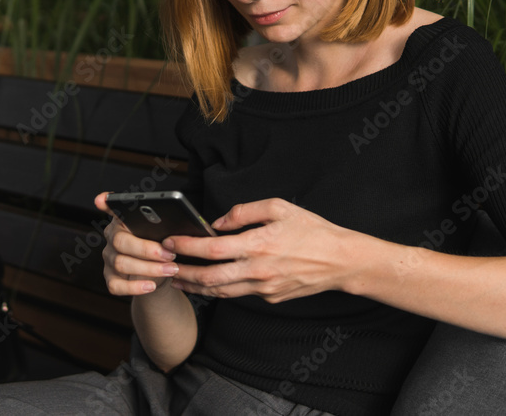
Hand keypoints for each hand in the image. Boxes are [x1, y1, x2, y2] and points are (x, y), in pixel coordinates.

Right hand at [94, 192, 180, 296]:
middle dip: (147, 249)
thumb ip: (164, 228)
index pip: (113, 209)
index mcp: (124, 220)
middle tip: (170, 254)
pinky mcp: (110, 277)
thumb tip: (178, 228)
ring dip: (149, 268)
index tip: (102, 199)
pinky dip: (134, 287)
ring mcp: (109, 257)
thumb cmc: (162, 248)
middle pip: (121, 241)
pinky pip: (116, 285)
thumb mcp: (165, 234)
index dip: (107, 204)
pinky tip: (151, 286)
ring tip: (170, 269)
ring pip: (121, 263)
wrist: (159, 274)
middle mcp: (112, 237)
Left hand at [165, 198, 364, 302]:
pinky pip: (239, 293)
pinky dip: (220, 289)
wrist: (340, 260)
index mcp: (258, 245)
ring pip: (220, 292)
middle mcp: (257, 270)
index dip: (187, 247)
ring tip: (179, 280)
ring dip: (196, 287)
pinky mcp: (270, 297)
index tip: (170, 242)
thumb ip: (244, 212)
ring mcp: (263, 288)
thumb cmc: (312, 230)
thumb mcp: (279, 208)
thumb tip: (218, 222)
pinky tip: (209, 283)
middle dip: (183, 274)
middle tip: (165, 268)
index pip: (212, 248)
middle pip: (209, 278)